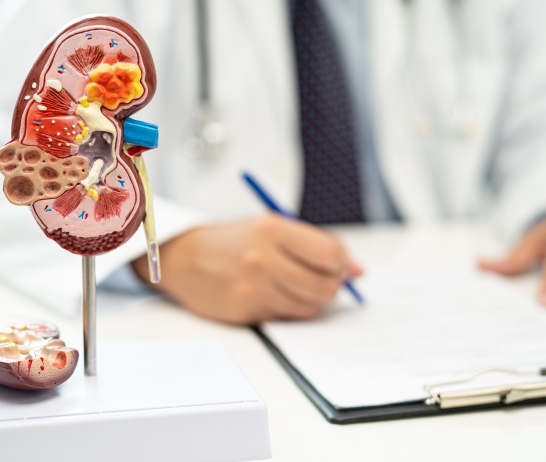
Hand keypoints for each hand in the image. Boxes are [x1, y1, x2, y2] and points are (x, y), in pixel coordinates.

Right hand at [132, 214, 362, 324]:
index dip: (342, 263)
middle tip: (325, 280)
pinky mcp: (247, 311)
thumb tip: (358, 271)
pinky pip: (288, 317)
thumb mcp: (273, 228)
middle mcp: (263, 259)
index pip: (330, 254)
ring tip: (296, 285)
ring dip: (312, 300)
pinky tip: (276, 294)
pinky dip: (291, 309)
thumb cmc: (235, 241)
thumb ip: (316, 246)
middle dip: (333, 286)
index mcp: (273, 230)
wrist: (186, 259)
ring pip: (310, 306)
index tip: (341, 266)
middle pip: (325, 286)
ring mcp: (254, 288)